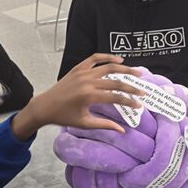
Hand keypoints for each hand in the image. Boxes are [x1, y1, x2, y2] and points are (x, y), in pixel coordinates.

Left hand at [11, 54, 144, 139]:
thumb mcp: (85, 123)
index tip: (139, 105)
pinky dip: (107, 57)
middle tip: (143, 90)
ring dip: (124, 69)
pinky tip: (119, 59)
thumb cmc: (64, 117)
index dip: (129, 101)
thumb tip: (122, 131)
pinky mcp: (78, 68)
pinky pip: (94, 58)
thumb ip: (105, 125)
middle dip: (131, 87)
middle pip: (116, 81)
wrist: (45, 106)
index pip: (116, 97)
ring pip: (108, 67)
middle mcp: (87, 82)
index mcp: (89, 96)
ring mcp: (82, 73)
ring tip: (136, 72)